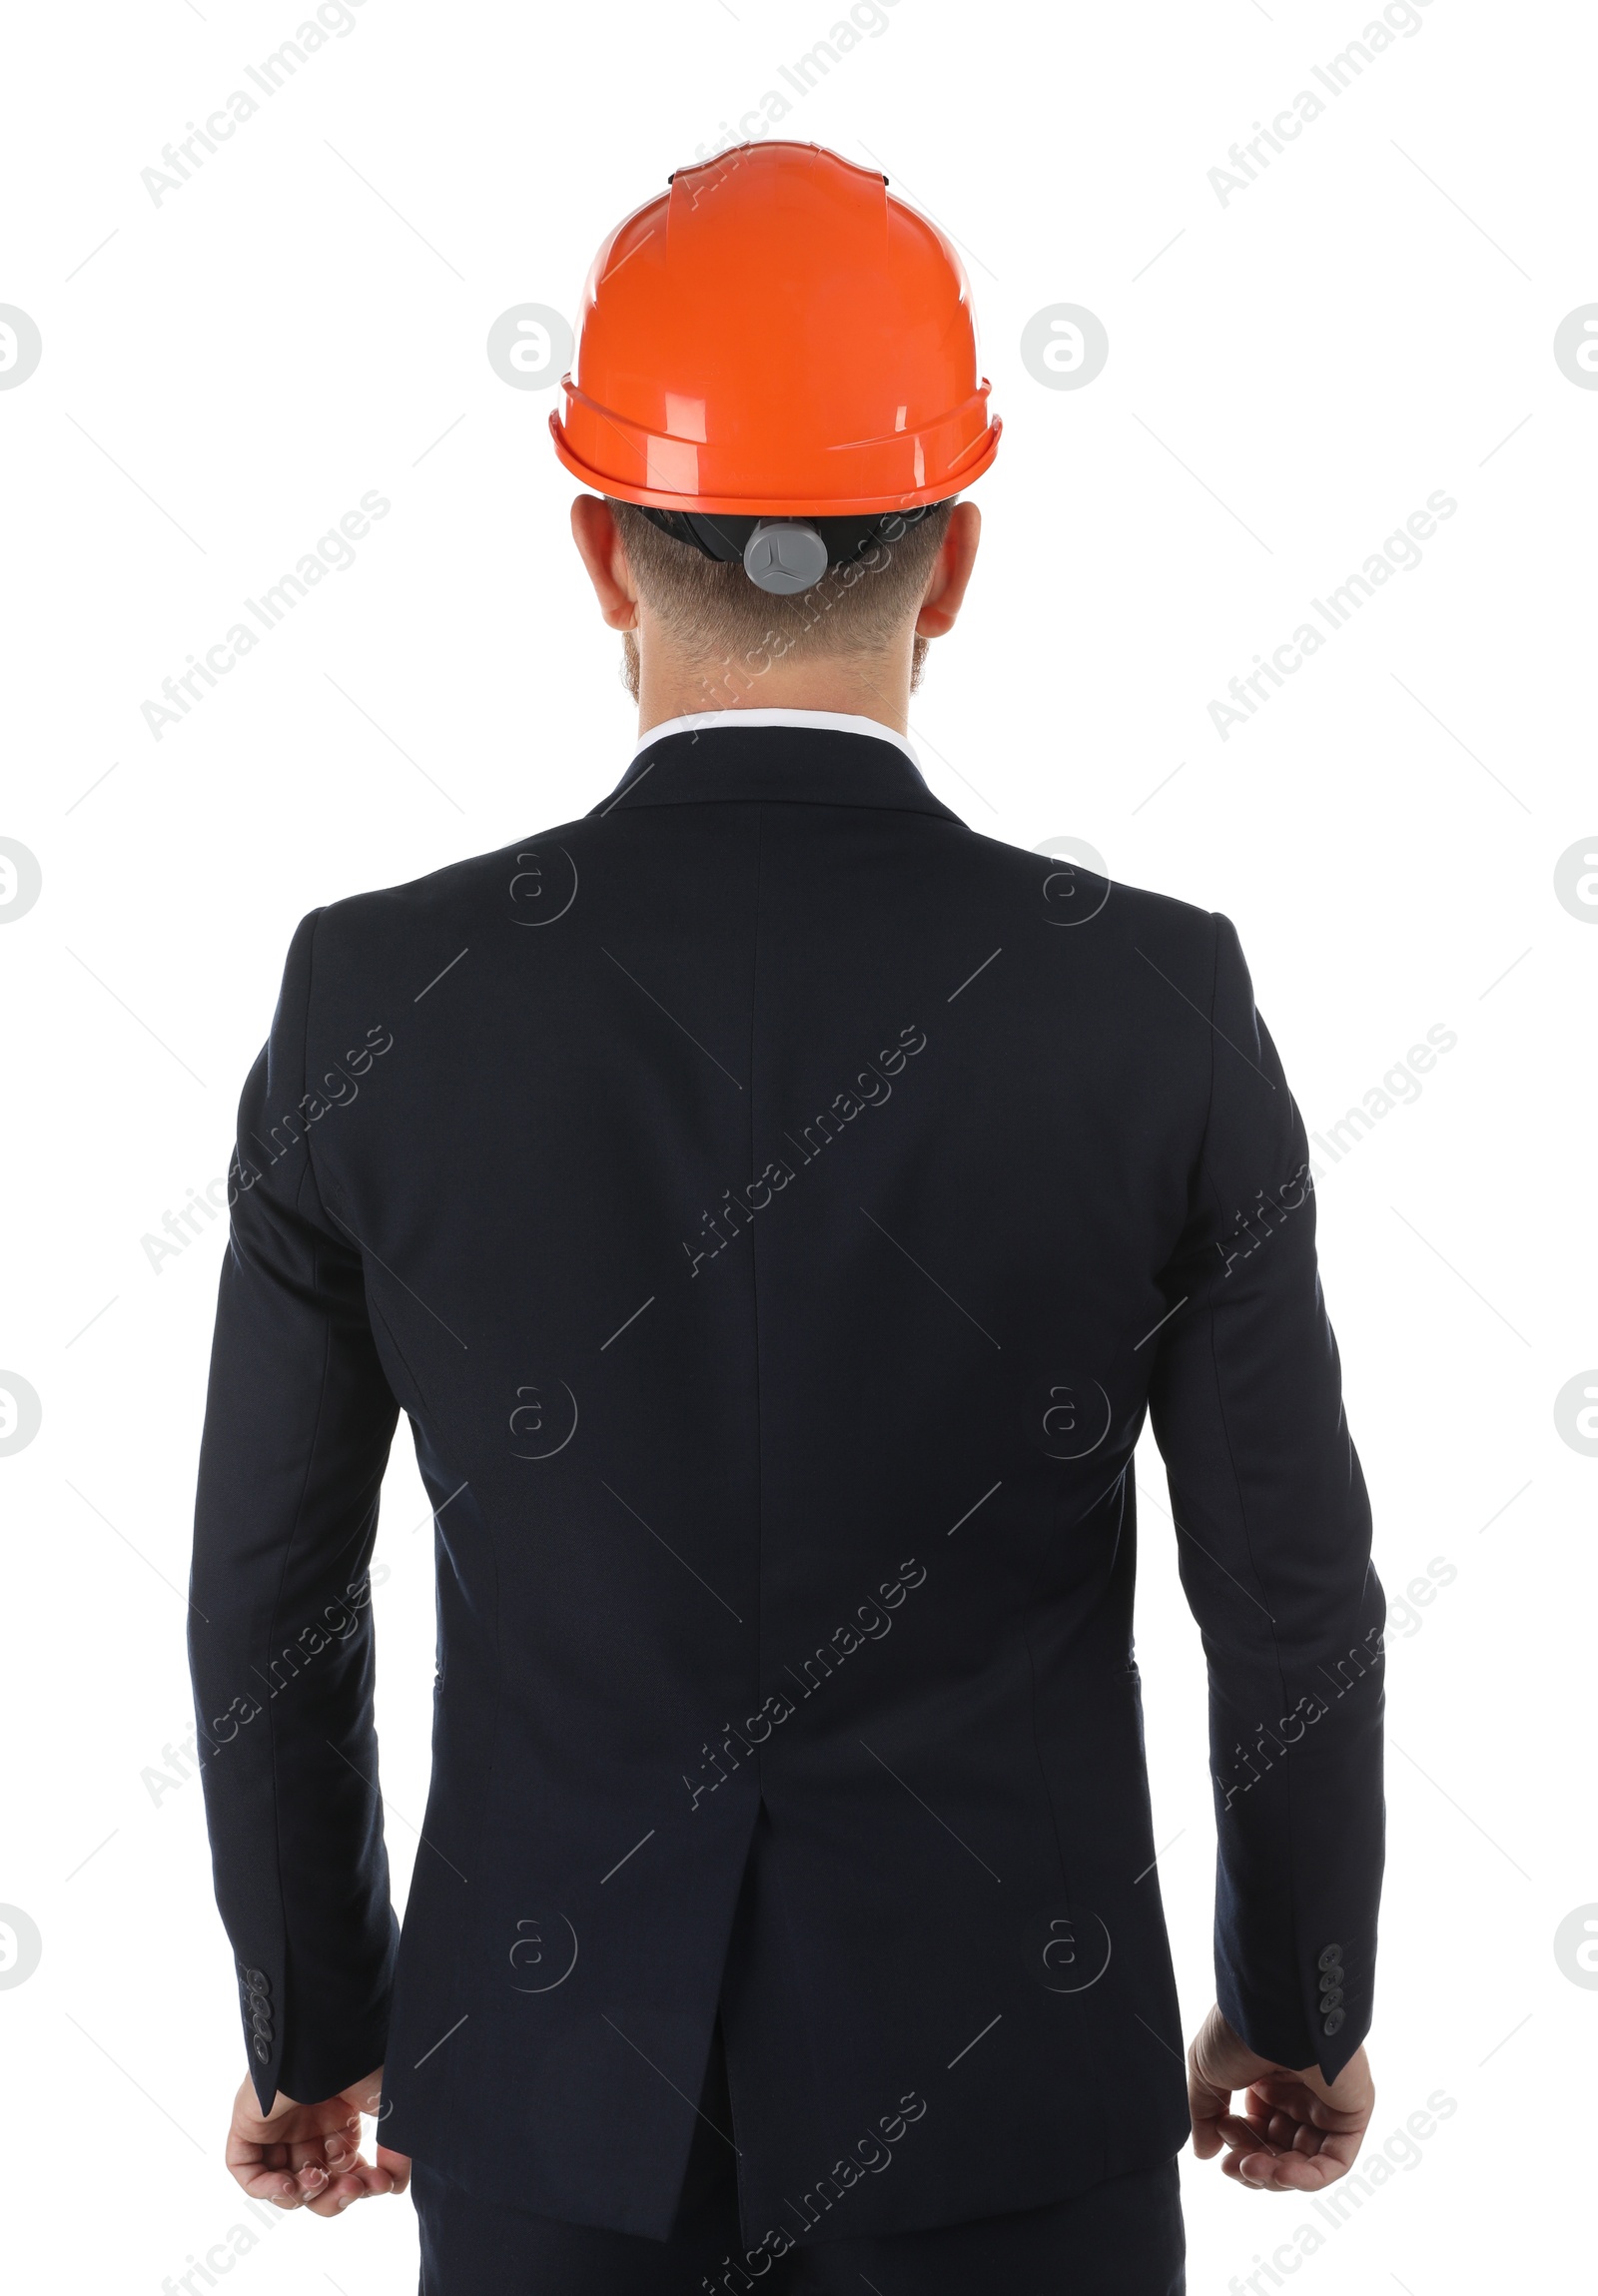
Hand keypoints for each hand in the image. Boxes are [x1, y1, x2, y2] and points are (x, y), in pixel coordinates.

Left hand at [225, 2064, 411, 2215]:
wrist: (325, 2034)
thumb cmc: (359, 2059)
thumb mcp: (387, 2106)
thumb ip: (396, 2150)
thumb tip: (395, 2188)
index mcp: (339, 2116)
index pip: (346, 2167)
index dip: (362, 2184)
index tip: (380, 2183)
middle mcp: (307, 2123)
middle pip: (317, 2183)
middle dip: (335, 2195)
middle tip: (350, 2189)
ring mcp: (276, 2125)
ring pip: (283, 2182)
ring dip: (304, 2194)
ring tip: (316, 2179)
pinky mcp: (248, 2125)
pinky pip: (248, 2172)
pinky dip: (266, 2189)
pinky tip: (288, 2185)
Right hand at [1187, 2003, 1373, 2191]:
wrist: (1273, 2011)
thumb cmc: (1239, 2031)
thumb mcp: (1207, 2072)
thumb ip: (1204, 2115)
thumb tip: (1205, 2153)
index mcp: (1269, 2079)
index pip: (1257, 2130)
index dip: (1237, 2144)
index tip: (1220, 2141)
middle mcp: (1300, 2093)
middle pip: (1279, 2150)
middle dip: (1253, 2164)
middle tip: (1234, 2166)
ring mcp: (1327, 2105)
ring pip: (1305, 2161)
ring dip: (1276, 2174)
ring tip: (1251, 2168)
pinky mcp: (1351, 2115)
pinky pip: (1334, 2161)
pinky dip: (1307, 2178)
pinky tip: (1280, 2175)